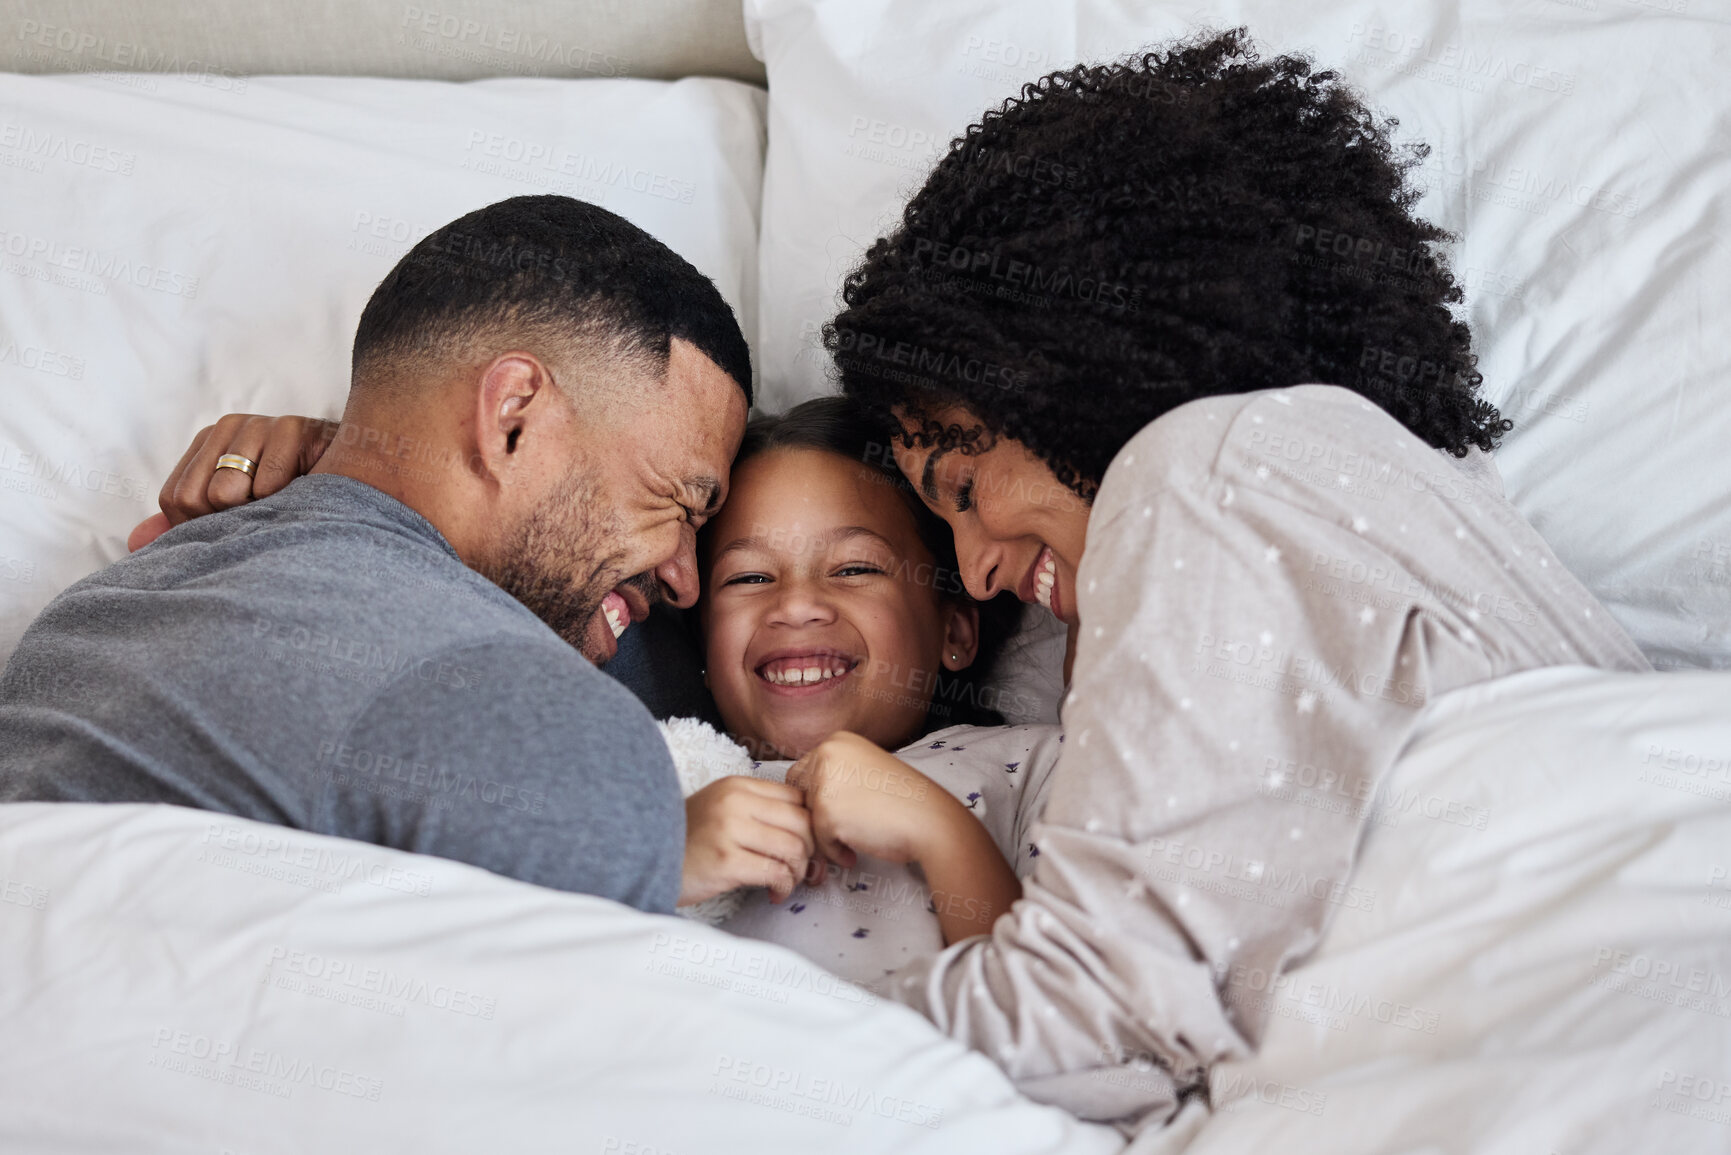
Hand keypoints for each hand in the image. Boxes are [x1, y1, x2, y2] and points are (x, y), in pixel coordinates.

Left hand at [127, 414, 337, 549]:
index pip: (175, 498)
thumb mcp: (240, 509)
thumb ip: (188, 525)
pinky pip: (270, 484)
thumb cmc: (299, 495)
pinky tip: (307, 494)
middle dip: (231, 522)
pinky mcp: (295, 427)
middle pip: (197, 498)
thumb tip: (135, 542)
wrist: (367, 470)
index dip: (201, 528)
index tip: (239, 529)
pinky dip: (288, 502)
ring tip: (287, 505)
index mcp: (209, 444)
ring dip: (262, 513)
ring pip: (228, 493)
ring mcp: (261, 424)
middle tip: (268, 516)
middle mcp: (228, 427)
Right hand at [679, 776, 816, 906]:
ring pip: (793, 848)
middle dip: (811, 852)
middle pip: (802, 822)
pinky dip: (783, 886)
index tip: (811, 845)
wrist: (644, 858)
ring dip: (798, 872)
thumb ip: (758, 809)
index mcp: (738, 785)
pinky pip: (775, 872)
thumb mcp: (722, 809)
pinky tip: (774, 893)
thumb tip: (809, 829)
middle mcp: (735, 802)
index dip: (812, 824)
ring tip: (786, 882)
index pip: (798, 798)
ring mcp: (730, 830)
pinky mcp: (726, 861)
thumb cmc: (689, 839)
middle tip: (805, 870)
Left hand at [790, 731, 1022, 945]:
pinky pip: (817, 839)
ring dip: (826, 836)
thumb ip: (834, 776)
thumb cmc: (903, 801)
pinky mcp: (826, 811)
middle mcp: (826, 754)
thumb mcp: (865, 771)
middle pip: (798, 794)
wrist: (930, 820)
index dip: (816, 799)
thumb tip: (801, 799)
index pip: (803, 773)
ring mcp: (824, 781)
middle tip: (840, 831)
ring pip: (806, 818)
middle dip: (816, 817)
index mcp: (837, 740)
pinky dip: (834, 851)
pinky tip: (854, 851)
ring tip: (853, 841)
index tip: (839, 814)